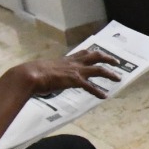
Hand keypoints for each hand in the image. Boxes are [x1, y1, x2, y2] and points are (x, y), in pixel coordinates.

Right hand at [6, 49, 120, 99]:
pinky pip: (91, 86)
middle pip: (96, 56)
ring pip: (99, 69)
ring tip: (118, 78)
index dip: (94, 53)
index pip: (83, 53)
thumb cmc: (32, 73)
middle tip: (117, 62)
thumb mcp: (45, 70)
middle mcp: (73, 62)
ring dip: (110, 74)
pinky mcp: (75, 80)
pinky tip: (104, 96)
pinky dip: (98, 91)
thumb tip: (46, 82)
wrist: (30, 75)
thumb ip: (51, 74)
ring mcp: (75, 70)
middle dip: (108, 58)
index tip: (101, 53)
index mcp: (66, 59)